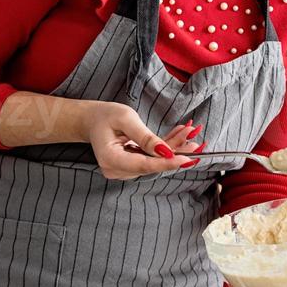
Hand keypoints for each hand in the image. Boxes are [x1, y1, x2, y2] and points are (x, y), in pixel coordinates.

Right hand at [79, 102, 203, 180]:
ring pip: (154, 162)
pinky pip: (151, 159)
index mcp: (111, 160)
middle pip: (152, 165)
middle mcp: (116, 170)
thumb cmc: (105, 116)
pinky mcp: (130, 166)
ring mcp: (123, 170)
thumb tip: (165, 151)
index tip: (187, 158)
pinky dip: (165, 148)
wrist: (92, 119)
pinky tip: (179, 137)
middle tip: (195, 142)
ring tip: (189, 134)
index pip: (145, 165)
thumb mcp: (126, 119)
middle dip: (175, 152)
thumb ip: (146, 137)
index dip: (167, 163)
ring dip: (173, 148)